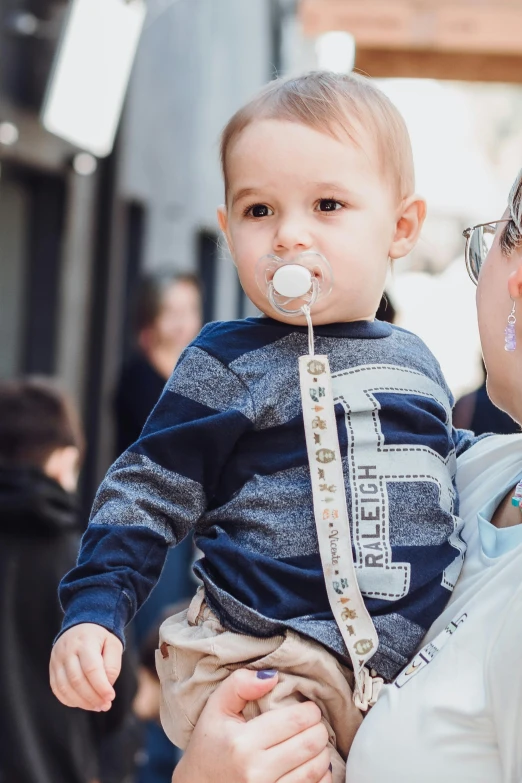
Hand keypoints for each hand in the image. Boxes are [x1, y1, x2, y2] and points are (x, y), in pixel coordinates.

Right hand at [50, 623, 122, 711]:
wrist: (82, 624)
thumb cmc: (101, 637)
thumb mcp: (113, 644)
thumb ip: (112, 666)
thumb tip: (106, 688)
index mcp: (85, 641)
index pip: (91, 668)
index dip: (101, 686)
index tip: (111, 697)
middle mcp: (67, 650)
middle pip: (77, 680)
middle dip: (92, 697)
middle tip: (105, 706)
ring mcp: (57, 659)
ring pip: (65, 687)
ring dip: (81, 702)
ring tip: (97, 706)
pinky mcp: (52, 668)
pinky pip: (57, 689)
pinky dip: (69, 700)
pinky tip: (83, 703)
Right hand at [173, 668, 331, 782]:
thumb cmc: (209, 746)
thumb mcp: (215, 709)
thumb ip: (239, 684)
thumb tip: (272, 676)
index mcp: (243, 744)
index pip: (295, 720)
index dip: (310, 710)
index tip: (308, 708)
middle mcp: (257, 772)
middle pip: (310, 744)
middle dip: (319, 728)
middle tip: (314, 723)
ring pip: (316, 768)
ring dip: (322, 751)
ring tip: (313, 742)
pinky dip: (322, 776)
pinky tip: (311, 764)